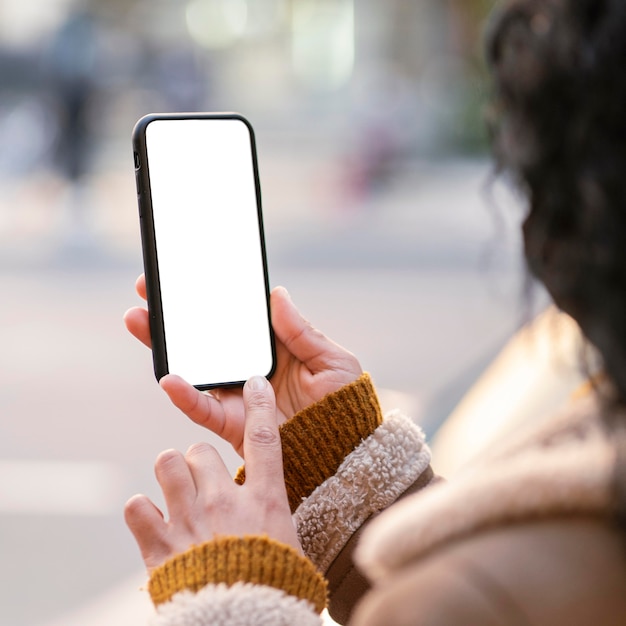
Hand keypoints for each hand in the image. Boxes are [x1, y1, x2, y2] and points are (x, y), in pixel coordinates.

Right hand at [124, 275, 361, 455]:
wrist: (346, 450)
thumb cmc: (345, 403)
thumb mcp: (330, 360)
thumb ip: (301, 331)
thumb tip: (276, 293)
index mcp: (271, 348)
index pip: (233, 319)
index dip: (209, 297)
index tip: (185, 274)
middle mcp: (247, 369)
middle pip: (203, 339)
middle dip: (173, 315)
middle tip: (147, 289)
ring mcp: (237, 394)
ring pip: (192, 368)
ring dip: (163, 346)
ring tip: (140, 320)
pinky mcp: (233, 423)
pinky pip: (203, 407)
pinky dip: (183, 394)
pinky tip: (167, 376)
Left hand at [124, 376, 300, 571]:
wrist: (240, 623)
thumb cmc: (272, 588)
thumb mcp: (287, 548)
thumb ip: (275, 518)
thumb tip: (273, 508)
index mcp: (264, 502)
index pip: (264, 439)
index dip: (259, 405)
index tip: (254, 383)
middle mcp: (225, 502)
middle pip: (202, 449)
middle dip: (199, 462)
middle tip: (202, 483)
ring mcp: (189, 520)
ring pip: (167, 463)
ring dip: (169, 474)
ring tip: (174, 493)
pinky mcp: (159, 545)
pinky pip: (137, 505)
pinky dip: (141, 511)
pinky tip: (151, 522)